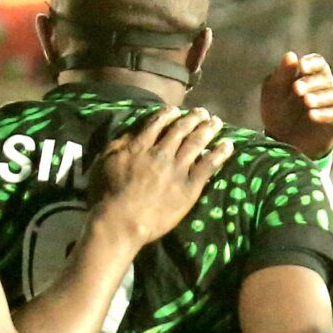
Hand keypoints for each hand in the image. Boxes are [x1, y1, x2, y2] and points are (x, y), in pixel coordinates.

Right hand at [89, 107, 232, 245]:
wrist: (121, 222)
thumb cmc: (106, 195)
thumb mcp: (104, 161)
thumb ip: (120, 143)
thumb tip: (134, 131)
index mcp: (139, 146)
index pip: (157, 123)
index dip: (169, 114)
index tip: (176, 110)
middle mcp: (161, 153)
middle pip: (181, 130)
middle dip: (194, 118)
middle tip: (203, 112)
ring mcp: (177, 169)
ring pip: (197, 143)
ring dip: (208, 129)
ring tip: (217, 122)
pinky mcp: (189, 187)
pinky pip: (209, 166)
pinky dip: (220, 153)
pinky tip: (228, 145)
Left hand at [261, 51, 332, 158]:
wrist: (283, 142)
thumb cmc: (278, 112)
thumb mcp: (274, 93)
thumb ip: (282, 75)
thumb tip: (291, 55)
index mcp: (312, 75)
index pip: (319, 62)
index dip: (312, 63)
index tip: (301, 66)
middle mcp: (328, 87)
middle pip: (327, 78)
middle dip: (312, 82)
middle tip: (296, 90)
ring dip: (320, 97)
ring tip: (306, 102)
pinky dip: (325, 114)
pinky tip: (312, 115)